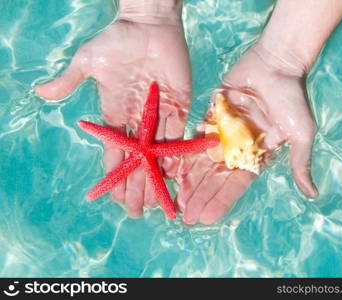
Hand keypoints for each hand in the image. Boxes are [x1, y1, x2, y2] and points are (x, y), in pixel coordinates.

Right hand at [36, 2, 190, 217]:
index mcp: (115, 113)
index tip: (113, 196)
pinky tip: (179, 176)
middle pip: (137, 159)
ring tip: (158, 202)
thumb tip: (42, 93)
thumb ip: (70, 80)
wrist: (149, 25)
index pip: (114, 151)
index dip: (114, 174)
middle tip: (137, 212)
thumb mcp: (89, 61)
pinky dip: (180, 156)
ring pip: (159, 154)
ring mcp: (160, 114)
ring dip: (157, 178)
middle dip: (136, 185)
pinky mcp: (180, 105)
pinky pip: (181, 135)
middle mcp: (138, 120)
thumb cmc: (118, 40)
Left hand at [176, 43, 317, 224]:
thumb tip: (313, 195)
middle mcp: (238, 147)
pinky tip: (173, 171)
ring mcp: (224, 132)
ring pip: (202, 161)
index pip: (236, 184)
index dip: (220, 201)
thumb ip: (300, 163)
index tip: (206, 218)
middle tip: (186, 217)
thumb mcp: (300, 134)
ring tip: (177, 200)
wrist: (277, 63)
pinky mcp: (212, 115)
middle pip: (215, 177)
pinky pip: (195, 137)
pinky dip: (185, 154)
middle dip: (201, 196)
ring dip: (190, 181)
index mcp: (257, 155)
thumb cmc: (292, 98)